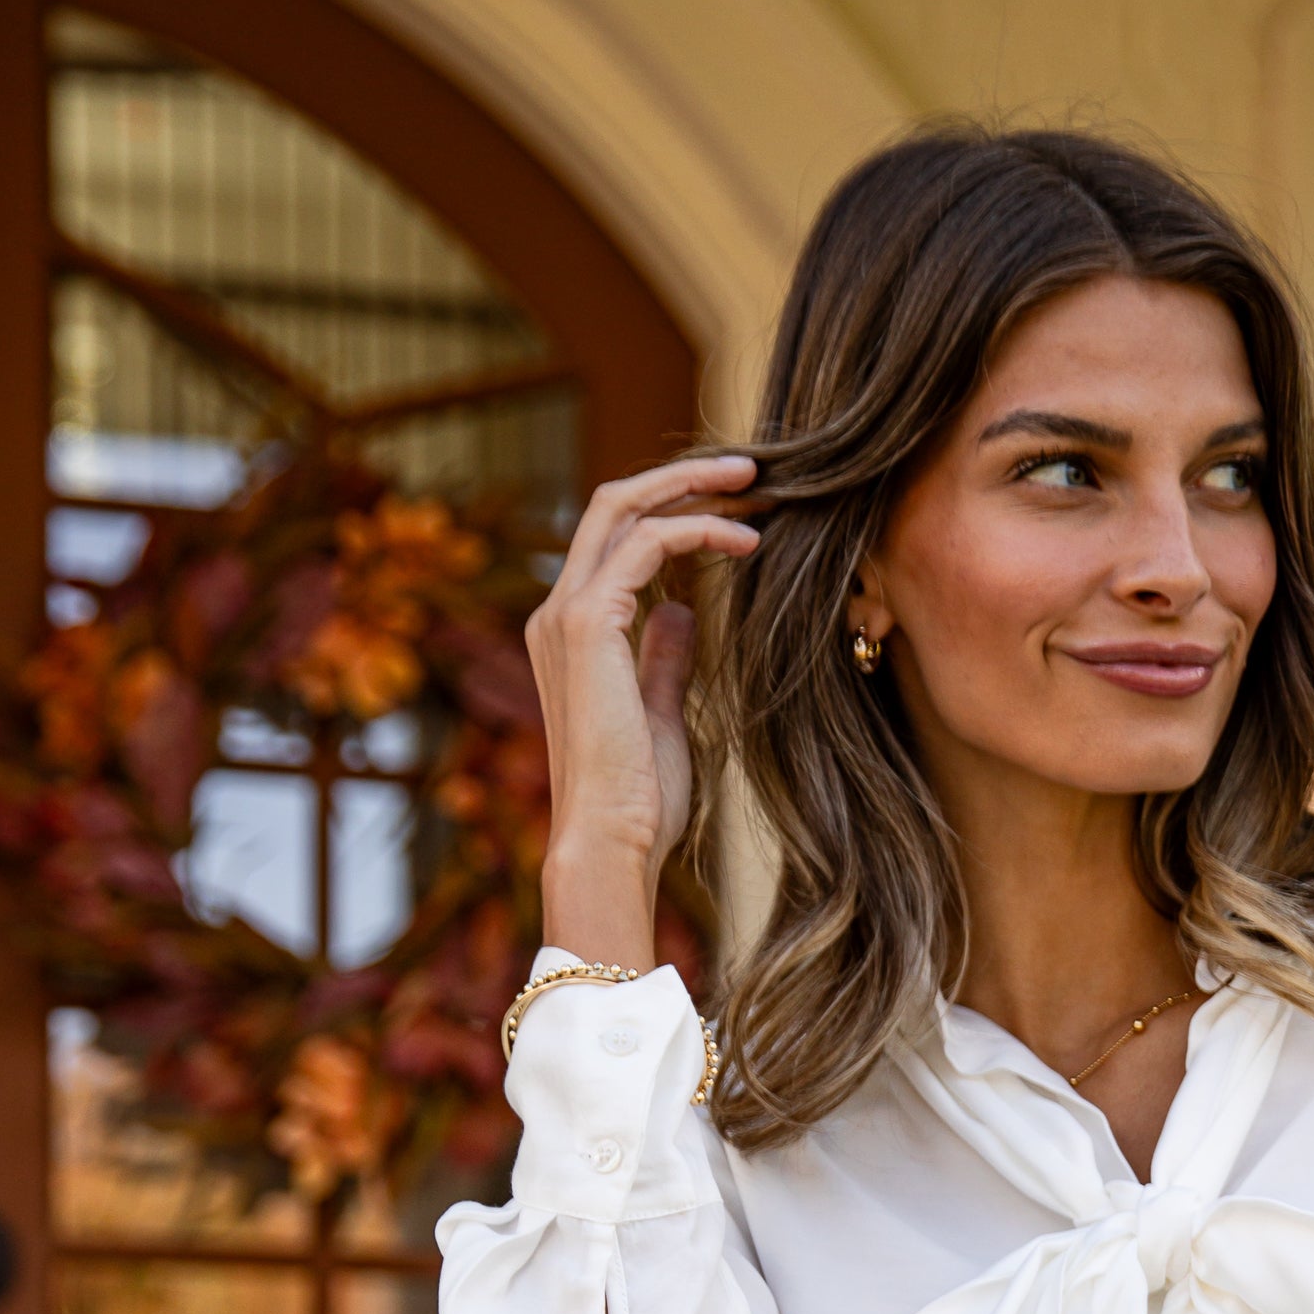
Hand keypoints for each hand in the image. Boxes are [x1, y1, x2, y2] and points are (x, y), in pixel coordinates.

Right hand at [526, 454, 759, 963]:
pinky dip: (698, 531)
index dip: (673, 513)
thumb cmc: (638, 802)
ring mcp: (566, 614)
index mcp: (570, 633)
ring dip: (694, 489)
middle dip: (682, 477)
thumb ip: (664, 659)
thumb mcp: (662, 715)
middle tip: (749, 470)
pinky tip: (746, 543)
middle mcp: (556, 613)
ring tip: (757, 491)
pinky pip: (646, 545)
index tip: (735, 513)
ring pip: (624, 508)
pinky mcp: (588, 625)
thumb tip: (680, 612)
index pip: (615, 542)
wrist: (609, 843)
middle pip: (614, 505)